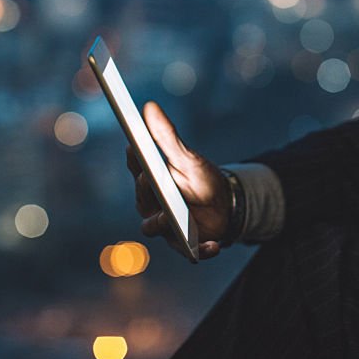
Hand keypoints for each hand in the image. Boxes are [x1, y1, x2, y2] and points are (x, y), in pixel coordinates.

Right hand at [125, 101, 230, 259]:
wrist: (225, 206)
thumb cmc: (201, 178)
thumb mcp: (187, 157)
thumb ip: (167, 136)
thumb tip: (149, 106)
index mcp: (150, 181)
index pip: (136, 167)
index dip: (134, 158)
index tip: (133, 146)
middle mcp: (152, 205)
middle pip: (141, 199)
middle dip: (144, 190)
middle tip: (147, 177)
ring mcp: (165, 227)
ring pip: (153, 228)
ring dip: (161, 224)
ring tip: (169, 218)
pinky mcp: (185, 245)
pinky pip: (190, 251)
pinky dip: (201, 250)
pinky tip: (213, 245)